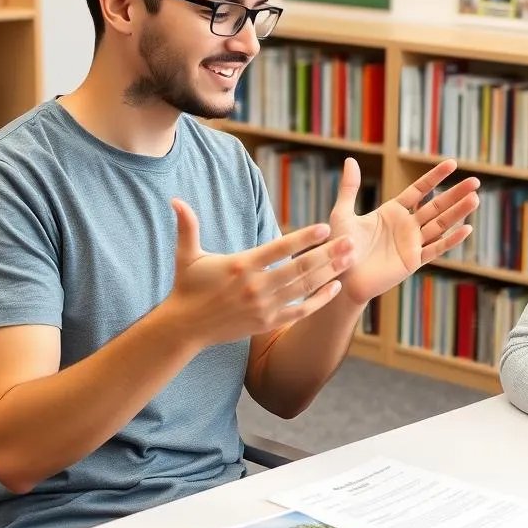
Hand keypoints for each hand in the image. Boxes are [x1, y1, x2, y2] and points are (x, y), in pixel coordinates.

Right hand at [166, 199, 355, 347]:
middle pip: (299, 269)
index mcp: (241, 265)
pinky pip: (299, 312)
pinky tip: (335, 288)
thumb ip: (187, 227)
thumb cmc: (188, 287)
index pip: (278, 248)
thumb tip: (176, 200)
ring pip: (303, 288)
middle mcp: (255, 287)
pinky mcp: (267, 324)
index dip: (302, 238)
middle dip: (328, 255)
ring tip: (349, 259)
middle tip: (351, 242)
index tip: (324, 228)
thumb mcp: (186, 256)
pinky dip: (318, 301)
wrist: (184, 327)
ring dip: (329, 273)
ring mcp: (264, 307)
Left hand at [326, 157, 479, 305]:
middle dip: (456, 194)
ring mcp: (412, 243)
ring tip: (475, 199)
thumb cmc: (340, 247)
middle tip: (476, 181)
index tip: (452, 164)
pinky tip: (466, 229)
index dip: (435, 177)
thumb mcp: (343, 213)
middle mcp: (406, 226)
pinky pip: (435, 249)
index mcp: (393, 212)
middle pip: (437, 206)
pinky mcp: (413, 261)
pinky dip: (451, 240)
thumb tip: (351, 159)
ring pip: (440, 225)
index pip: (420, 190)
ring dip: (458, 213)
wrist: (341, 277)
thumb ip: (350, 188)